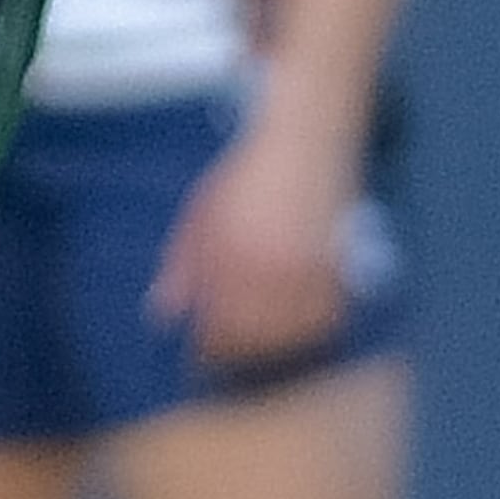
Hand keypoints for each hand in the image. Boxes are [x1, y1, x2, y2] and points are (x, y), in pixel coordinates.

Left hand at [148, 113, 356, 366]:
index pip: (214, 329)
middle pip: (250, 341)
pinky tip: (296, 326)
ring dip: (273, 346)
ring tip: (261, 345)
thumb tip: (163, 315)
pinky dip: (309, 329)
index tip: (200, 359)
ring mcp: (306, 270)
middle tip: (230, 358)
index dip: (205, 352)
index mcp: (228, 255)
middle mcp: (268, 267)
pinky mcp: (336, 268)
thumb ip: (180, 264)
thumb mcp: (200, 213)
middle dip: (236, 355)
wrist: (304, 140)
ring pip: (288, 336)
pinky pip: (324, 320)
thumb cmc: (245, 177)